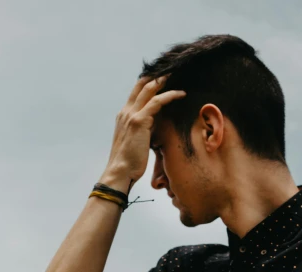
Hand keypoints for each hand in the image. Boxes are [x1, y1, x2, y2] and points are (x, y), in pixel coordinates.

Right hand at [100, 74, 186, 189]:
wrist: (120, 172)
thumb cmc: (129, 163)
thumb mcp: (135, 143)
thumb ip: (143, 132)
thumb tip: (154, 130)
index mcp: (123, 116)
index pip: (136, 93)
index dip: (148, 83)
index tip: (162, 78)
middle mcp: (126, 112)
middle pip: (141, 86)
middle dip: (156, 76)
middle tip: (171, 70)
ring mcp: (131, 115)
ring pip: (149, 90)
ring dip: (164, 81)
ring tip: (177, 76)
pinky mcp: (139, 121)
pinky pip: (157, 102)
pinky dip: (170, 95)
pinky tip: (181, 94)